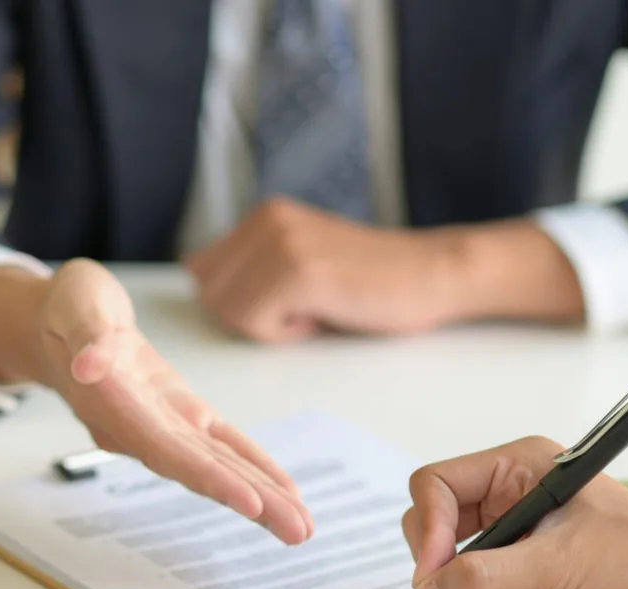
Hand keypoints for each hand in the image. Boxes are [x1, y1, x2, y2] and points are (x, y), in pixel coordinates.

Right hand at [0, 259, 313, 544]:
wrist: (62, 325)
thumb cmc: (69, 310)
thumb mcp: (75, 305)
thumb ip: (85, 334)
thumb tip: (90, 365)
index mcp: (114, 404)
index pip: (164, 448)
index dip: (206, 476)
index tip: (249, 503)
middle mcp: (141, 427)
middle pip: (199, 471)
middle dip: (249, 501)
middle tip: (297, 531)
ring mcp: (164, 426)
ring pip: (217, 466)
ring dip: (260, 496)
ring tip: (301, 526)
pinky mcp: (184, 415)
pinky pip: (224, 446)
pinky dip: (255, 467)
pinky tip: (284, 492)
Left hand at [184, 197, 584, 341]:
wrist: (433, 274)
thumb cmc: (369, 282)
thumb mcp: (297, 263)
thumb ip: (250, 267)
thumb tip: (194, 275)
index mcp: (263, 216)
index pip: (201, 271)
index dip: (237, 301)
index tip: (285, 300)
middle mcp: (266, 219)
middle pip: (209, 294)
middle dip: (248, 315)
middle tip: (302, 306)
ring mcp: (281, 241)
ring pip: (229, 310)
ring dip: (270, 325)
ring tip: (315, 307)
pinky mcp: (298, 270)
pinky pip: (255, 322)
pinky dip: (285, 333)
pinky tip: (323, 314)